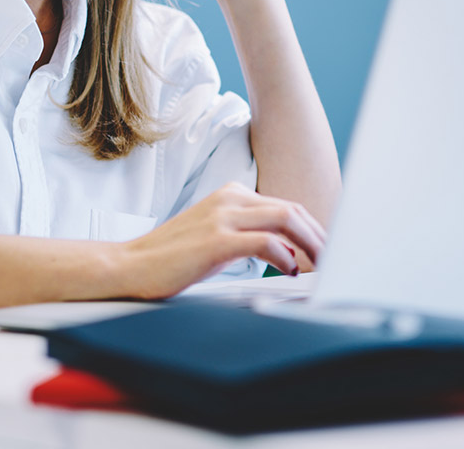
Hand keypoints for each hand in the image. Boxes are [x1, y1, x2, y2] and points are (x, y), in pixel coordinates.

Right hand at [118, 182, 326, 298]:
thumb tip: (286, 251)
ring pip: (286, 220)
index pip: (285, 206)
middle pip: (292, 209)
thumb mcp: (215, 237)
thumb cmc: (171, 257)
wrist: (129, 265)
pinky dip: (286, 255)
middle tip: (333, 258)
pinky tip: (291, 270)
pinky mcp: (217, 240)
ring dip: (311, 244)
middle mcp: (230, 199)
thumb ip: (248, 235)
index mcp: (230, 194)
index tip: (326, 248)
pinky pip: (266, 242)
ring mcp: (223, 217)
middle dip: (319, 235)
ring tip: (321, 265)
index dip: (311, 227)